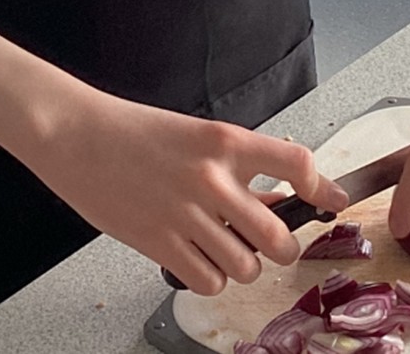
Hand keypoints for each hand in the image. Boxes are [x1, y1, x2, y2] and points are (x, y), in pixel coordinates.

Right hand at [23, 88, 348, 295]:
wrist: (77, 134)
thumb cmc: (131, 129)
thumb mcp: (193, 133)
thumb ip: (233, 163)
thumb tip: (270, 193)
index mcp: (224, 141)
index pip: (297, 165)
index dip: (323, 188)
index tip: (332, 200)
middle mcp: (212, 179)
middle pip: (279, 238)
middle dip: (280, 247)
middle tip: (270, 242)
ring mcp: (186, 215)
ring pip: (246, 268)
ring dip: (242, 264)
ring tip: (224, 247)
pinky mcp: (158, 243)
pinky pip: (209, 280)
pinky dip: (210, 277)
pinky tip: (198, 258)